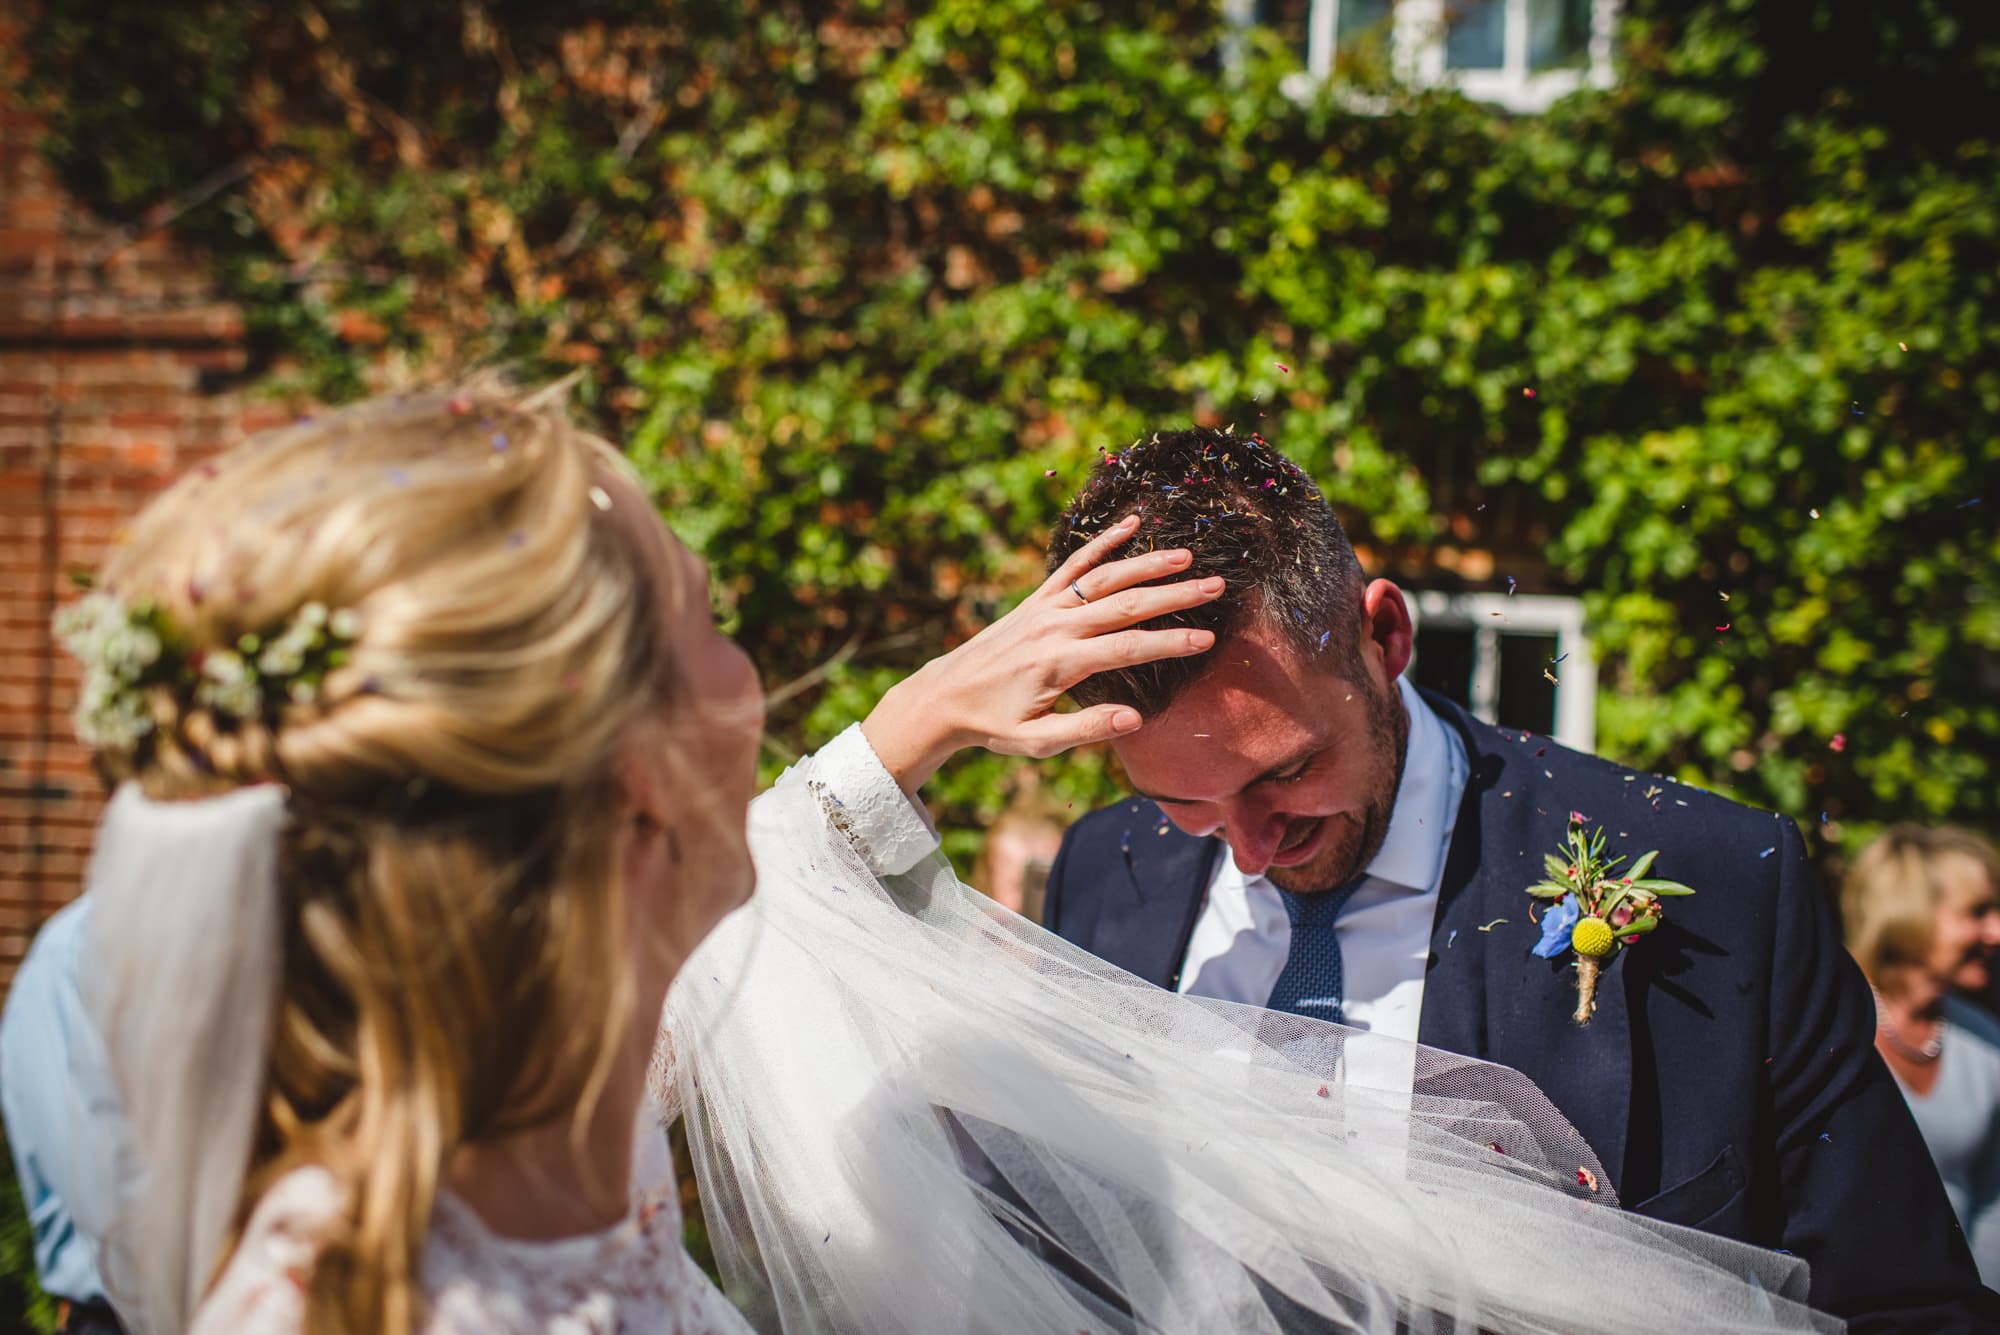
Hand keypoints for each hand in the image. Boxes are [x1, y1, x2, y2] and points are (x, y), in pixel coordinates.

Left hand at [862, 514, 1223, 795]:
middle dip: (1173, 595)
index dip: (1169, 643)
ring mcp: (1044, 608)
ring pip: (1103, 579)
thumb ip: (1087, 729)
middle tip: (1216, 587)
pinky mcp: (1036, 599)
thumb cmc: (993, 724)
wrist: (944, 696)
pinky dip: (1102, 542)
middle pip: (1124, 605)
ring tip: (1187, 557)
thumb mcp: (1037, 741)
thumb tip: (1137, 719)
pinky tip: (1133, 524)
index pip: (1126, 649)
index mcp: (1059, 664)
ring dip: (1147, 564)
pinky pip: (1072, 566)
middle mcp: (1054, 627)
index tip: (1208, 639)